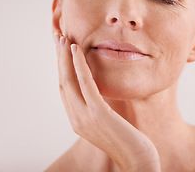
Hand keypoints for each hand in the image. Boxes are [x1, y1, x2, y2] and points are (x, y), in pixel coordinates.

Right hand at [54, 33, 160, 171]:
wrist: (137, 162)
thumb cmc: (128, 142)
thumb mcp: (108, 122)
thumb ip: (98, 108)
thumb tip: (98, 92)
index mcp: (77, 119)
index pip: (64, 88)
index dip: (61, 67)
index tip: (61, 49)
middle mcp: (76, 118)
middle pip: (62, 81)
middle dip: (59, 58)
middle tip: (57, 36)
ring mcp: (85, 117)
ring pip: (68, 80)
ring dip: (65, 57)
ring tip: (63, 38)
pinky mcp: (98, 114)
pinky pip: (85, 84)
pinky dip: (79, 65)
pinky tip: (77, 49)